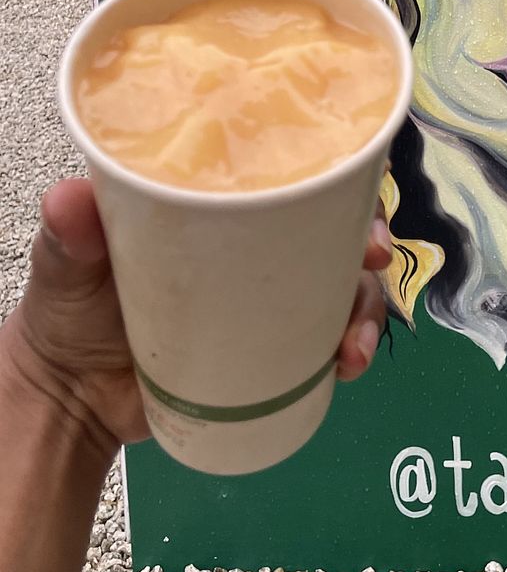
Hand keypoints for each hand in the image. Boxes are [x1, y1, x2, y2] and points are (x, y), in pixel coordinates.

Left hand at [0, 178, 391, 459]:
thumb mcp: (69, 265)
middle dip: (369, 235)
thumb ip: (69, 236)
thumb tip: (68, 200)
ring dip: (367, 306)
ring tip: (354, 345)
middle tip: (373, 259)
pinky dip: (350, 348)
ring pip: (345, 285)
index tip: (354, 185)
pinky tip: (347, 366)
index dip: (336, 171)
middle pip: (335, 224)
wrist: (71, 401)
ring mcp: (270, 297)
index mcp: (220, 204)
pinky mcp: (276, 348)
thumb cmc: (70, 311)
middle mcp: (256, 243)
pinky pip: (329, 339)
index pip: (290, 171)